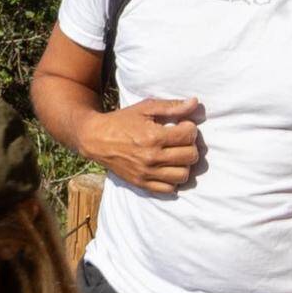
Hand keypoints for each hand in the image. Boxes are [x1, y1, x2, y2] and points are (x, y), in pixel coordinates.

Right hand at [89, 94, 205, 196]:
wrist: (95, 139)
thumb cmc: (121, 121)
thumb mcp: (145, 108)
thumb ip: (171, 106)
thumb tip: (195, 103)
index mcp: (154, 136)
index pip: (189, 135)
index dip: (190, 128)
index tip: (182, 126)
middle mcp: (152, 157)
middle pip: (190, 156)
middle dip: (190, 145)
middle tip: (180, 140)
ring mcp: (147, 173)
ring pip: (183, 175)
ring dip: (184, 164)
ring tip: (176, 155)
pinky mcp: (141, 184)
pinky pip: (169, 189)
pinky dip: (173, 180)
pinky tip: (168, 168)